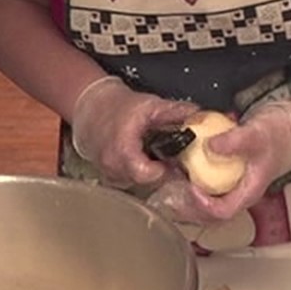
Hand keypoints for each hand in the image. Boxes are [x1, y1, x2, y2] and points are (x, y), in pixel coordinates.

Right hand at [68, 76, 199, 187]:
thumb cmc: (118, 106)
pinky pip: (130, 182)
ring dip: (151, 174)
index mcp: (122, 151)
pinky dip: (141, 174)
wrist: (92, 108)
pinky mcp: (110, 177)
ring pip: (138, 184)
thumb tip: (199, 115)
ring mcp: (110, 174)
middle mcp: (113, 167)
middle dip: (162, 173)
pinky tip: (146, 160)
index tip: (175, 161)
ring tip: (159, 158)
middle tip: (173, 161)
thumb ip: (174, 112)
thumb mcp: (149, 105)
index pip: (146, 175)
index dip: (164, 171)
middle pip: (146, 182)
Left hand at [148, 100, 290, 224]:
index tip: (191, 189)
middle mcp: (241, 192)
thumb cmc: (276, 133)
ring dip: (189, 198)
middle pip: (212, 214)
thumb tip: (208, 147)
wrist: (288, 124)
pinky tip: (183, 171)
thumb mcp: (254, 135)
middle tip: (172, 194)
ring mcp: (235, 185)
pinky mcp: (230, 176)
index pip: (223, 211)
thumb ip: (232, 142)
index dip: (204, 206)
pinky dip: (195, 183)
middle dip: (190, 208)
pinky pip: (209, 187)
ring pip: (209, 203)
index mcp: (249, 191)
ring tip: (173, 184)